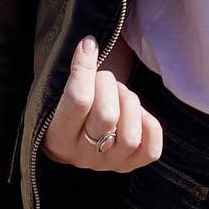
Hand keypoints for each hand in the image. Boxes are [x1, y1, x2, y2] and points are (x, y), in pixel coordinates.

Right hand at [41, 35, 164, 170]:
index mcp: (56, 139)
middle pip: (107, 117)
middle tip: (104, 78)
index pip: (78, 101)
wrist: (78, 132)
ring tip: (120, 94)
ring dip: (130, 103)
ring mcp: (108, 164)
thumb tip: (89, 44)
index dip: (86, 67)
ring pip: (130, 136)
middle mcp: (81, 157)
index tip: (89, 45)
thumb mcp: (61, 88)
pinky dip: (150, 126)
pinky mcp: (131, 165)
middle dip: (109, 85)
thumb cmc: (69, 103)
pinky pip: (151, 150)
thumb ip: (75, 71)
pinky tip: (138, 113)